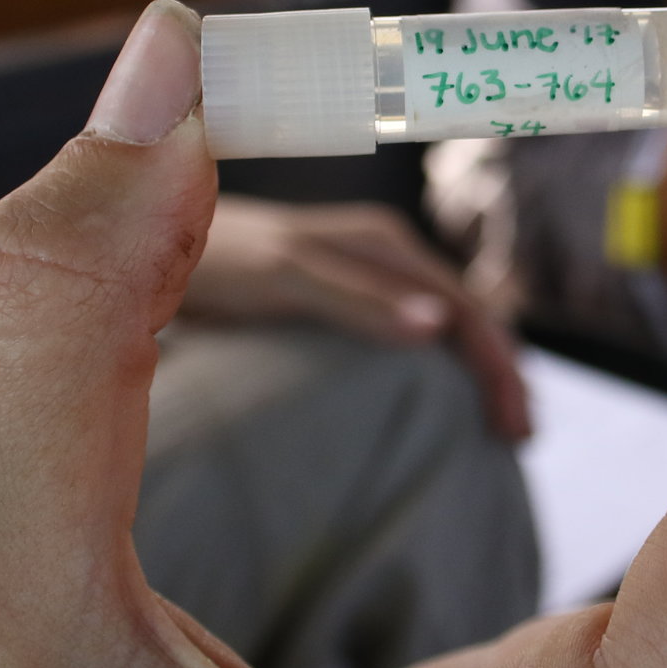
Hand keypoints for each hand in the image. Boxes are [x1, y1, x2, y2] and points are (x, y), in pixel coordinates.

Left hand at [185, 195, 529, 438]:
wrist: (147, 231)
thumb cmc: (215, 258)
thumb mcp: (286, 278)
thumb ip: (357, 298)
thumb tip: (440, 327)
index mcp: (384, 244)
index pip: (466, 309)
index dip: (497, 366)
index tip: (513, 426)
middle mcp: (384, 251)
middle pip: (465, 313)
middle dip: (499, 372)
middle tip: (519, 437)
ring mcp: (364, 269)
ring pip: (444, 317)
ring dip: (475, 367)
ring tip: (496, 423)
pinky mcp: (342, 289)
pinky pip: (413, 321)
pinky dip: (441, 358)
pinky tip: (439, 391)